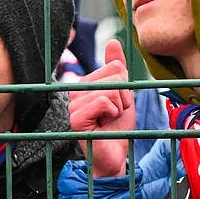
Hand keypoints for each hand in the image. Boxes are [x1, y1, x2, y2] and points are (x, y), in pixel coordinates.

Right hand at [68, 39, 135, 177]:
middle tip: (114, 115)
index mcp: (85, 83)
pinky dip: (113, 113)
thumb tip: (113, 41)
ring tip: (109, 120)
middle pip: (115, 77)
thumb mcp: (123, 94)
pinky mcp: (75, 118)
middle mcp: (75, 91)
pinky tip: (105, 124)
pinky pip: (104, 101)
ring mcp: (73, 104)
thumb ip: (118, 69)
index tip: (118, 104)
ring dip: (119, 108)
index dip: (126, 87)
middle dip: (124, 98)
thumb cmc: (118, 127)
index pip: (115, 67)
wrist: (114, 156)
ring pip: (111, 89)